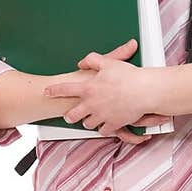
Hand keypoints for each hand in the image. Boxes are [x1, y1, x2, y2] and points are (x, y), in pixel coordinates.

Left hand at [44, 39, 167, 136]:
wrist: (144, 91)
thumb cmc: (128, 76)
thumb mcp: (108, 62)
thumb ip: (92, 60)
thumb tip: (82, 62)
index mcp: (88, 88)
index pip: (64, 90)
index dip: (54, 91)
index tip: (47, 93)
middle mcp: (91, 104)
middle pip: (72, 115)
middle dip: (69, 116)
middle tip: (69, 115)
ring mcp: (101, 116)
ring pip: (87, 124)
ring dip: (88, 121)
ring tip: (90, 117)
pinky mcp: (112, 124)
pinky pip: (103, 130)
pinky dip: (103, 128)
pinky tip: (105, 124)